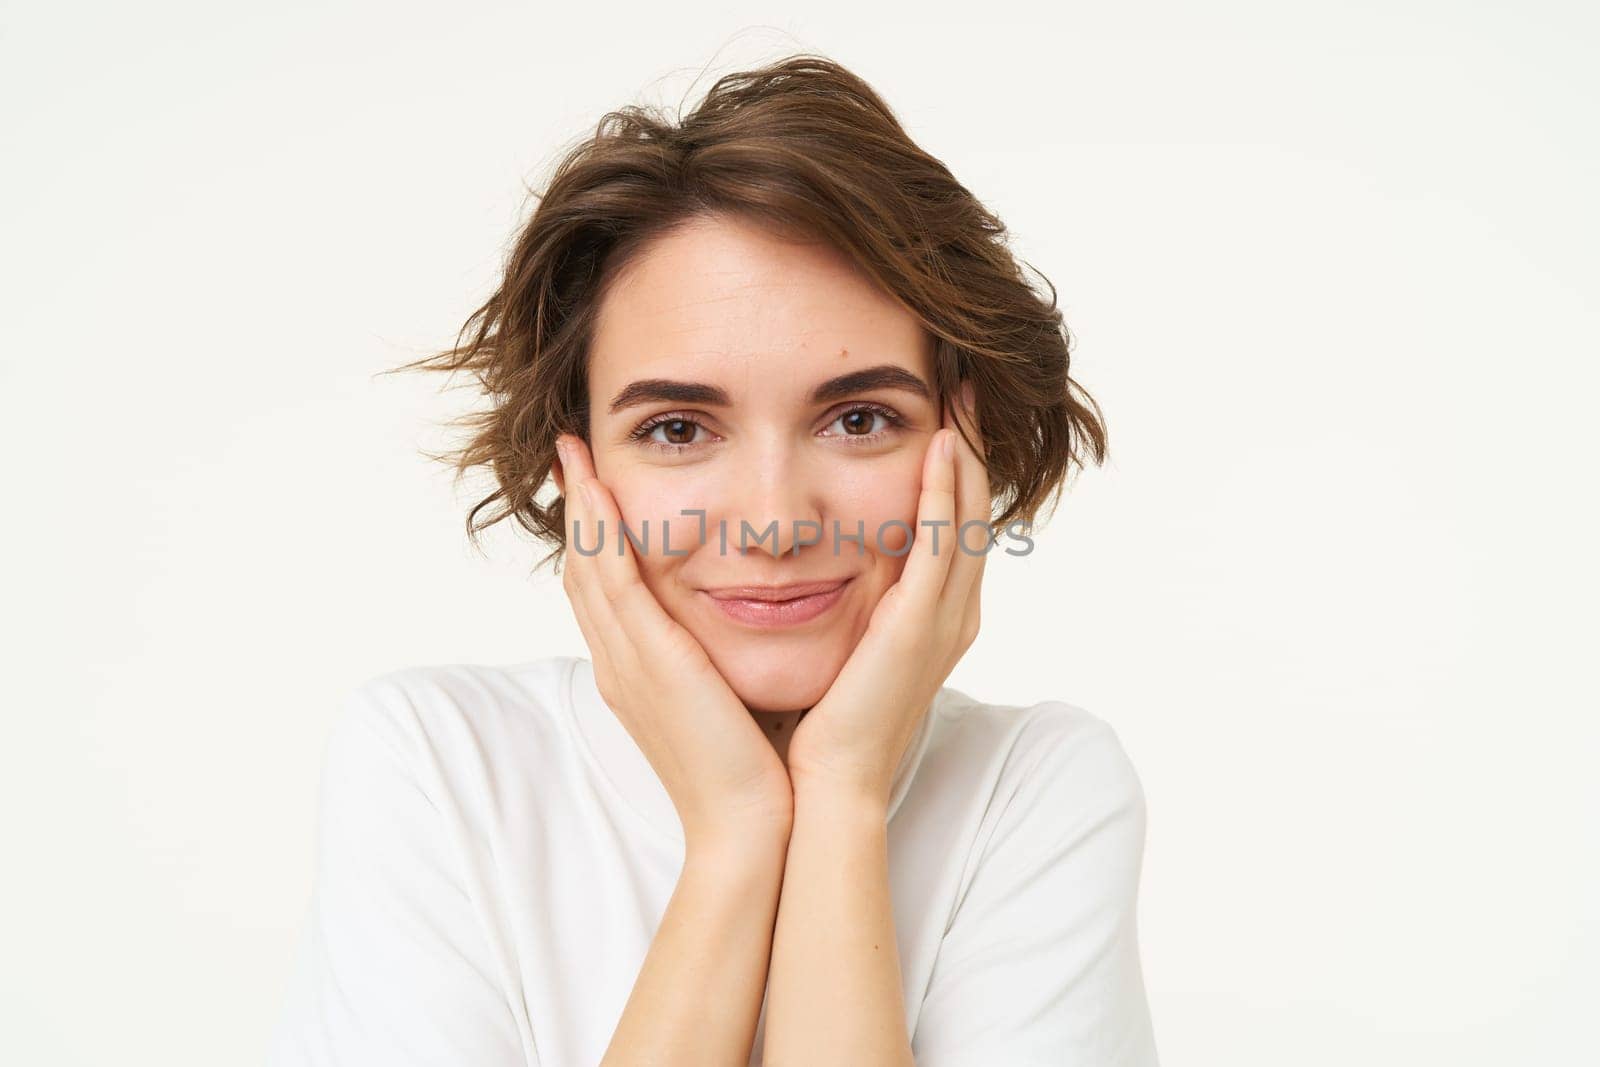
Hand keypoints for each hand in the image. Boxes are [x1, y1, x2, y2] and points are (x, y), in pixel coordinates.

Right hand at [553, 434, 794, 849]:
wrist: (750, 826)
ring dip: (581, 506)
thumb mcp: (729, 701)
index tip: (597, 488)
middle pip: (584, 571)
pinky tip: (599, 490)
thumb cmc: (754, 771)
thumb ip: (723, 662)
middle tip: (570, 455)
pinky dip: (601, 532)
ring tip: (575, 454)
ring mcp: (627, 662)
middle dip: (576, 511)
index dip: (596, 537)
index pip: (605, 592)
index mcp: (637, 674)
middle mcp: (620, 664)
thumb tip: (748, 628)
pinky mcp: (648, 661)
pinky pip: (614, 582)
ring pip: (590, 567)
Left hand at [786, 381, 990, 805]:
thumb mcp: (837, 647)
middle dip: (968, 445)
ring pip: (967, 518)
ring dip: (964, 453)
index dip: (950, 468)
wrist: (820, 789)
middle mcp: (949, 615)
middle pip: (971, 511)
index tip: (938, 412)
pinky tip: (939, 446)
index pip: (950, 526)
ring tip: (960, 395)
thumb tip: (801, 563)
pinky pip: (943, 545)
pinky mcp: (921, 628)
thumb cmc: (818, 726)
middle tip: (964, 382)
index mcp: (929, 619)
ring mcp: (942, 621)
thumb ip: (838, 602)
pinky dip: (945, 493)